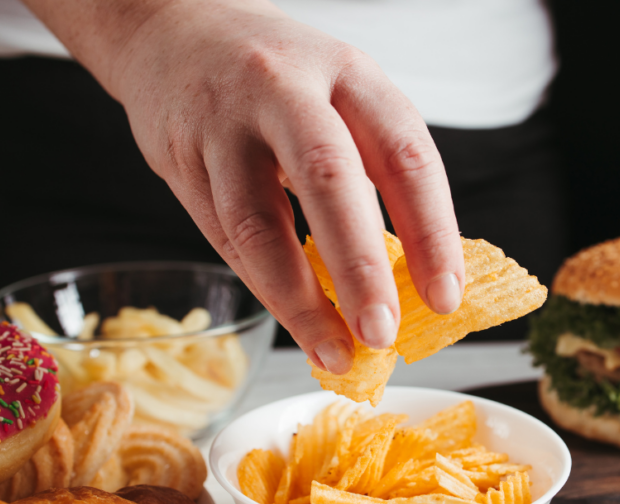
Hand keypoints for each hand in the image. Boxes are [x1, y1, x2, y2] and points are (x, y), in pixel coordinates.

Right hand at [29, 0, 464, 372]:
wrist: (174, 29)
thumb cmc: (281, 78)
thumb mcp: (343, 96)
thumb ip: (377, 170)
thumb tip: (415, 275)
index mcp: (349, 74)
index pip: (404, 156)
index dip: (431, 233)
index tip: (446, 297)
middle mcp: (285, 90)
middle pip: (328, 182)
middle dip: (359, 269)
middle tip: (382, 334)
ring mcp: (224, 124)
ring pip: (258, 224)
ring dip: (299, 301)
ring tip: (334, 354)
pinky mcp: (180, 160)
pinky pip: (225, 238)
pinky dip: (265, 288)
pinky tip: (296, 322)